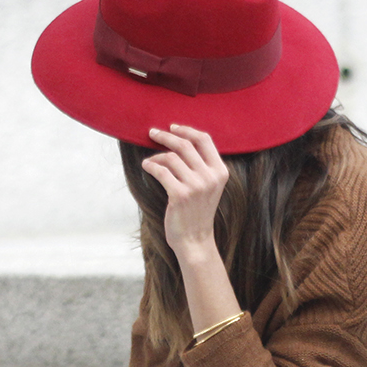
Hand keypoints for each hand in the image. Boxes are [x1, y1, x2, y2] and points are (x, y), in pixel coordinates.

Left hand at [143, 125, 228, 262]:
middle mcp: (210, 177)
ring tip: (150, 160)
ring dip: (156, 155)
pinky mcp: (180, 195)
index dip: (187, 130)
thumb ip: (201, 166)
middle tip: (153, 133)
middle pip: (185, 144)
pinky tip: (146, 166)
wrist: (194, 239)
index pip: (204, 139)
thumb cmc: (197, 211)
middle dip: (166, 136)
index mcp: (220, 171)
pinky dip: (151, 166)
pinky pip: (161, 171)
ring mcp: (196, 186)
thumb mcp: (208, 186)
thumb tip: (179, 140)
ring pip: (171, 157)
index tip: (173, 127)